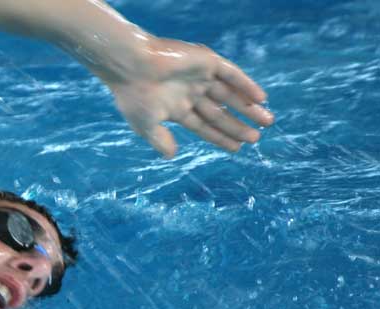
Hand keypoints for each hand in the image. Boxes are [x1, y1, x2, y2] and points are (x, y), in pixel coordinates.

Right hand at [104, 37, 273, 157]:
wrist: (130, 65)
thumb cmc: (134, 96)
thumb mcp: (145, 125)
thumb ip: (160, 140)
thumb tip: (172, 156)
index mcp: (175, 108)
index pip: (203, 126)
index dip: (221, 137)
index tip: (238, 148)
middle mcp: (189, 93)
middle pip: (220, 113)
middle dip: (238, 126)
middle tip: (257, 138)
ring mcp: (199, 77)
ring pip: (230, 95)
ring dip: (248, 108)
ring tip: (268, 121)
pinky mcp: (205, 61)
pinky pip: (232, 74)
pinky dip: (246, 85)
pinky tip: (261, 98)